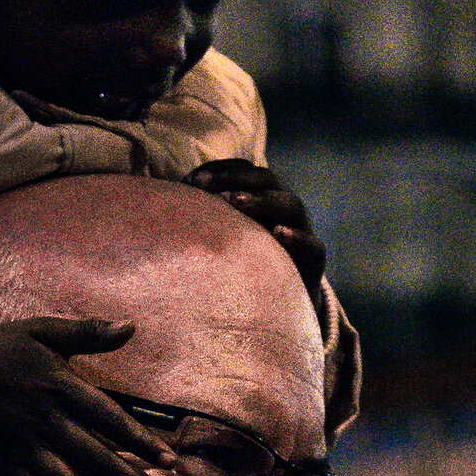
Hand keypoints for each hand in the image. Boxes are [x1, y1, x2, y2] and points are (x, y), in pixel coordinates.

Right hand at [0, 314, 173, 475]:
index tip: (170, 462)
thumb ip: (87, 332)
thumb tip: (131, 326)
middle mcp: (46, 423)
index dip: (140, 441)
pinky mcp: (5, 465)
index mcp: (59, 388)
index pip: (109, 419)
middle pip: (97, 459)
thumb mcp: (41, 330)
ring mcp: (24, 449)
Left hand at [185, 160, 329, 303]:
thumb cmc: (244, 264)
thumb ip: (205, 219)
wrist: (281, 304)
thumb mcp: (225, 238)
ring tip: (235, 203)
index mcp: (263, 195)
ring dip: (261, 201)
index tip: (190, 180)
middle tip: (205, 187)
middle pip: (266, 180)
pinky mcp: (314, 259)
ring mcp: (303, 230)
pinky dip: (296, 237)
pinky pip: (311, 245)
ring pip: (289, 205)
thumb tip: (161, 204)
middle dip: (235, 180)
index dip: (219, 170)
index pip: (244, 171)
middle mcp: (284, 207)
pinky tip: (278, 234)